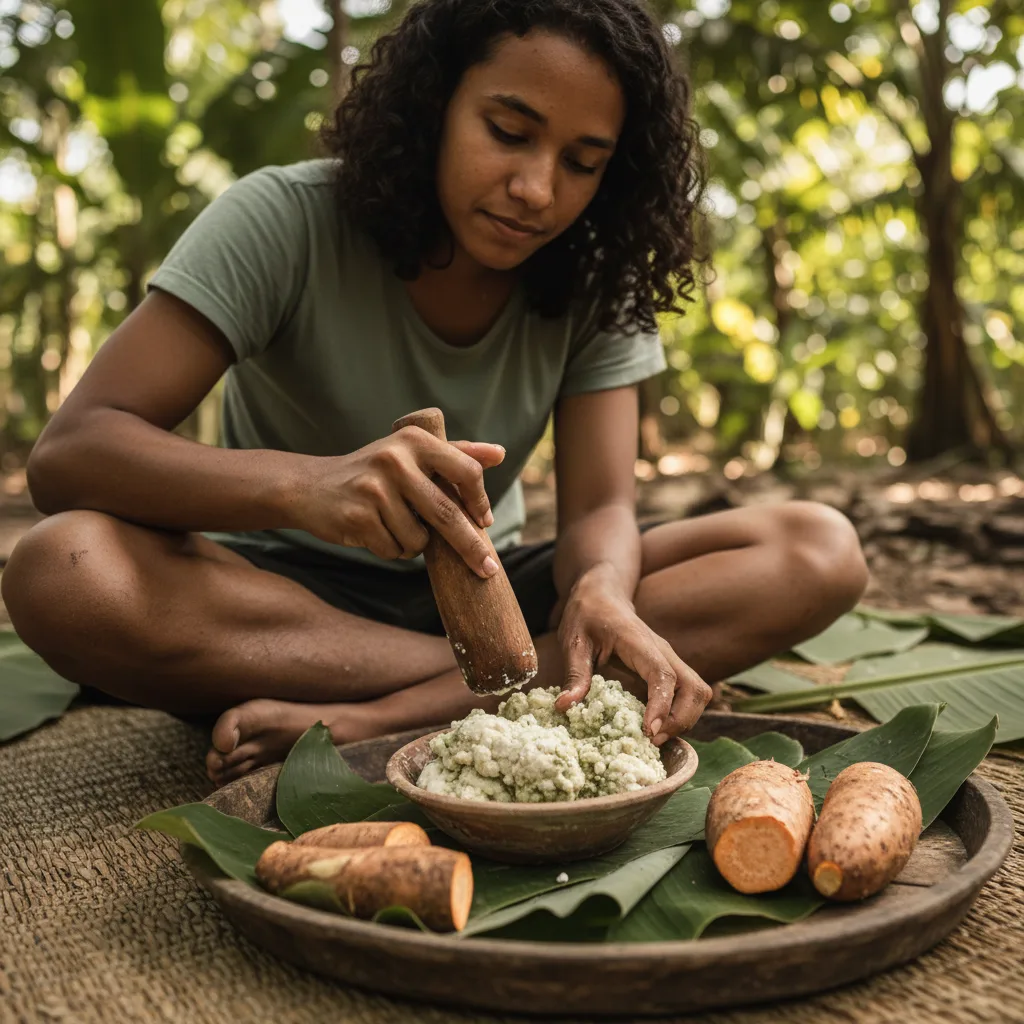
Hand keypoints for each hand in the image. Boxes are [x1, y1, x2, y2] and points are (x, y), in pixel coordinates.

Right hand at [296, 427, 504, 576]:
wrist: (310, 487)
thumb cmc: (373, 472)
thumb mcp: (411, 454)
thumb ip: (455, 454)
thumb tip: (500, 453)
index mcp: (415, 440)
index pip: (466, 472)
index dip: (479, 501)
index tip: (484, 521)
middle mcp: (395, 459)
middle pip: (447, 513)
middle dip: (471, 547)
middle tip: (489, 570)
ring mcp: (375, 488)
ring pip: (419, 539)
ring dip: (413, 543)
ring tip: (392, 524)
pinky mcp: (358, 516)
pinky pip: (394, 550)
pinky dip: (391, 549)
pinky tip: (374, 531)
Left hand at [551, 565, 711, 743]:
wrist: (603, 596)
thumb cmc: (587, 615)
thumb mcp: (573, 641)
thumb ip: (574, 673)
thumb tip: (565, 706)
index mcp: (639, 643)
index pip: (662, 675)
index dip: (662, 705)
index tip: (650, 732)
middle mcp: (663, 652)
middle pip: (695, 688)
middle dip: (681, 720)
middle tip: (652, 740)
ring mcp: (670, 661)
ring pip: (698, 693)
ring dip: (685, 719)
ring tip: (655, 738)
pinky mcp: (669, 670)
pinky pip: (689, 695)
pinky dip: (681, 715)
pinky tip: (656, 728)